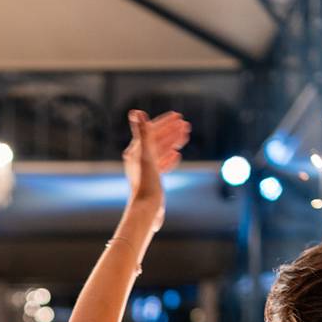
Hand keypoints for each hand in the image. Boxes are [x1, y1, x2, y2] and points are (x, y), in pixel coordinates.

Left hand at [123, 110, 189, 232]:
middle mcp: (138, 160)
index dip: (165, 122)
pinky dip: (169, 158)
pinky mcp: (152, 181)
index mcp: (135, 152)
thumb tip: (136, 111)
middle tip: (186, 125)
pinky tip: (177, 155)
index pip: (151, 132)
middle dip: (171, 131)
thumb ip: (143, 133)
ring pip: (161, 152)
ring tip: (186, 136)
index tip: (178, 116)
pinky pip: (161, 165)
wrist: (147, 209)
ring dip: (173, 142)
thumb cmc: (146, 183)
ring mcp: (145, 171)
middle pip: (157, 140)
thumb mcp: (146, 155)